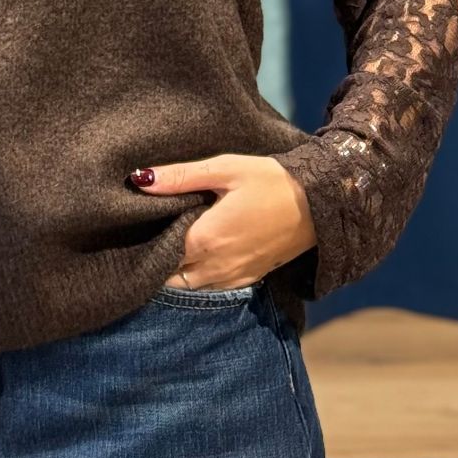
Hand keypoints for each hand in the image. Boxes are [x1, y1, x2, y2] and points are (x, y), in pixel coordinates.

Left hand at [128, 153, 317, 288]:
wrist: (318, 204)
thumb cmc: (269, 181)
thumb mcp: (224, 169)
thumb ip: (180, 177)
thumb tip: (139, 178)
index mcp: (204, 240)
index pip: (158, 252)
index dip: (145, 239)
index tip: (139, 224)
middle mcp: (214, 268)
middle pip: (169, 274)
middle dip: (157, 258)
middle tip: (151, 233)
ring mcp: (232, 278)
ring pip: (189, 285)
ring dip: (176, 270)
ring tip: (171, 242)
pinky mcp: (247, 280)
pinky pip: (210, 287)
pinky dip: (197, 277)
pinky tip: (196, 253)